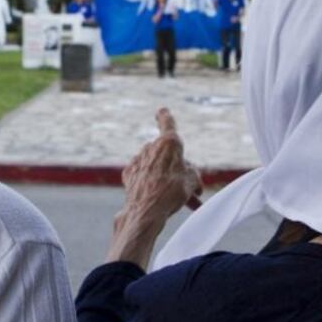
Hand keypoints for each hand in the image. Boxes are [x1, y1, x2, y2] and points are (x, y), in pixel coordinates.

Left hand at [106, 108, 201, 268]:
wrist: (145, 212)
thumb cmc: (171, 193)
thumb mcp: (192, 181)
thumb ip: (192, 172)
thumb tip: (188, 176)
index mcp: (169, 143)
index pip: (167, 122)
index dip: (165, 116)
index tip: (162, 110)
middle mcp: (151, 147)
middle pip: (167, 154)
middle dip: (177, 169)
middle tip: (190, 189)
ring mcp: (138, 159)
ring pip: (157, 167)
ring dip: (166, 179)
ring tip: (178, 200)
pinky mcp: (129, 173)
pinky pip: (144, 175)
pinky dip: (151, 183)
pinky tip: (158, 197)